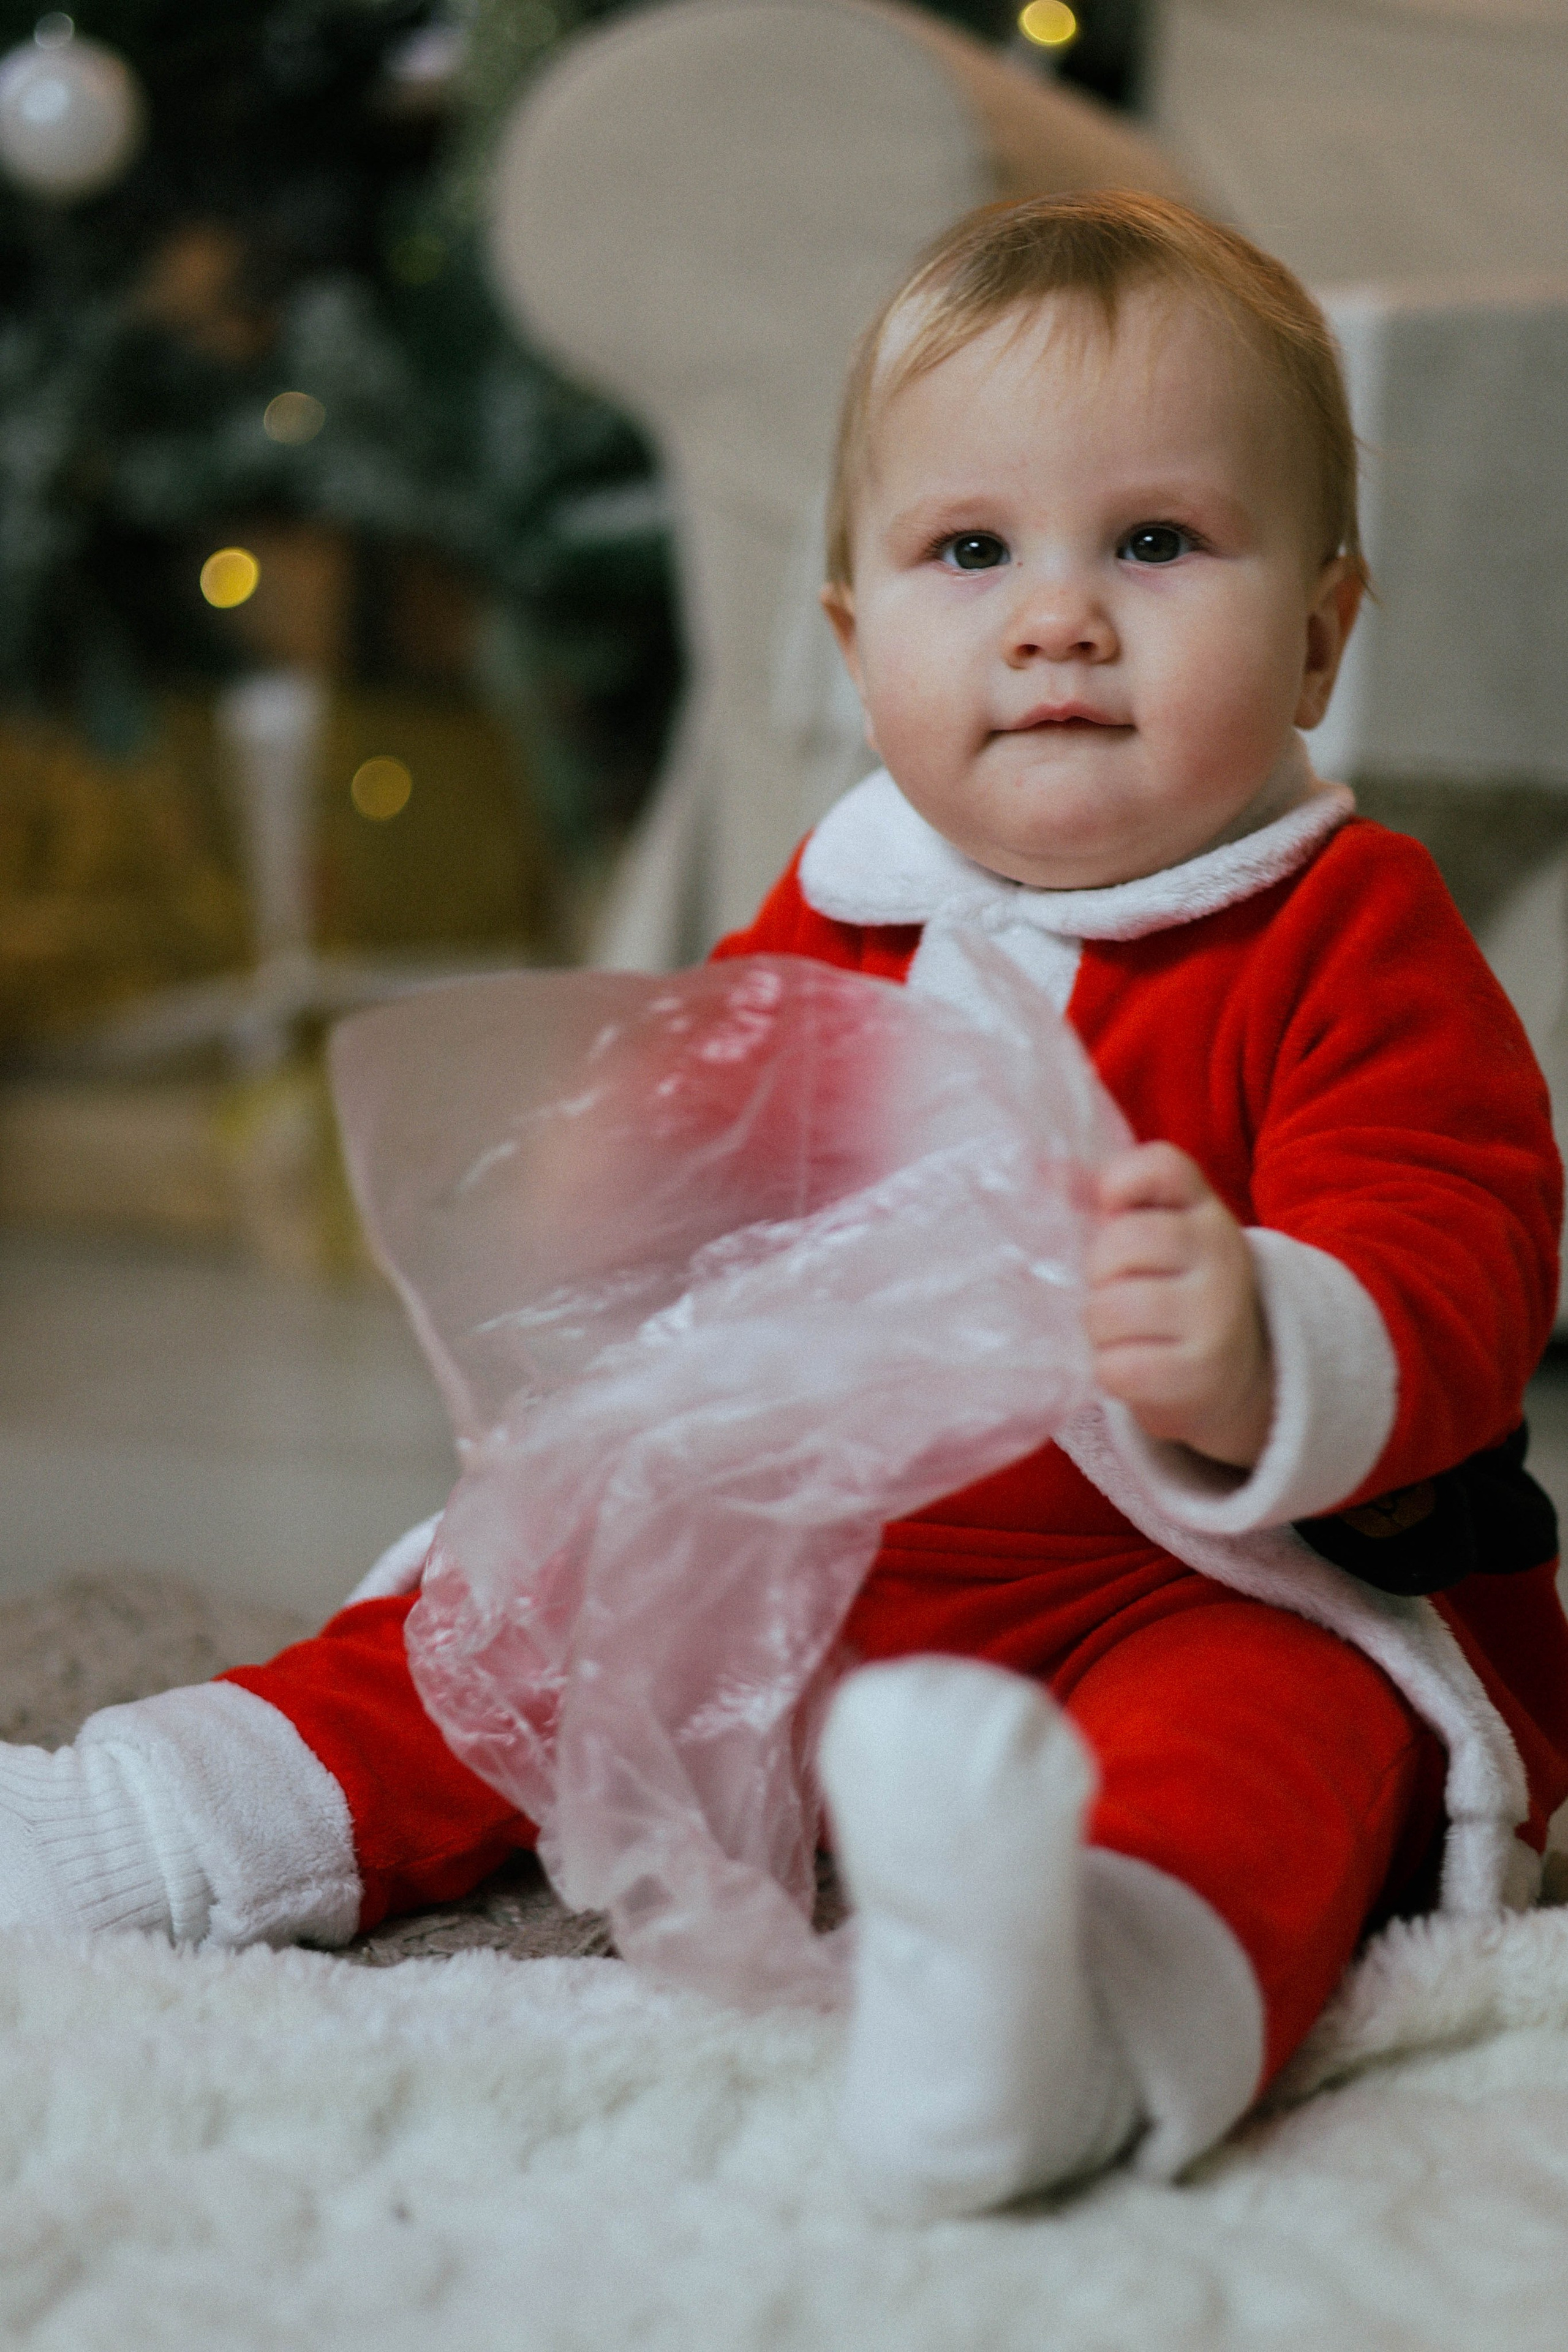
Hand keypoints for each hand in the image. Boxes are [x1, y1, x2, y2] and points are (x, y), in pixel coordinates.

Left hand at [1083, 1143, 1272, 1470]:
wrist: (1228, 1374)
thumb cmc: (1169, 1293)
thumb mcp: (1154, 1236)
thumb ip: (1106, 1201)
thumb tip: (1040, 1169)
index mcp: (1205, 1211)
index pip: (1161, 1165)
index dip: (1118, 1182)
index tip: (1110, 1213)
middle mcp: (1221, 1255)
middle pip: (1119, 1244)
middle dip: (1097, 1274)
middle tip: (1114, 1290)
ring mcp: (1216, 1315)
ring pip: (1110, 1310)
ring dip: (1097, 1327)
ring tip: (1119, 1332)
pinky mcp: (1202, 1373)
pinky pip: (1117, 1367)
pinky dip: (1109, 1369)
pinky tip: (1131, 1364)